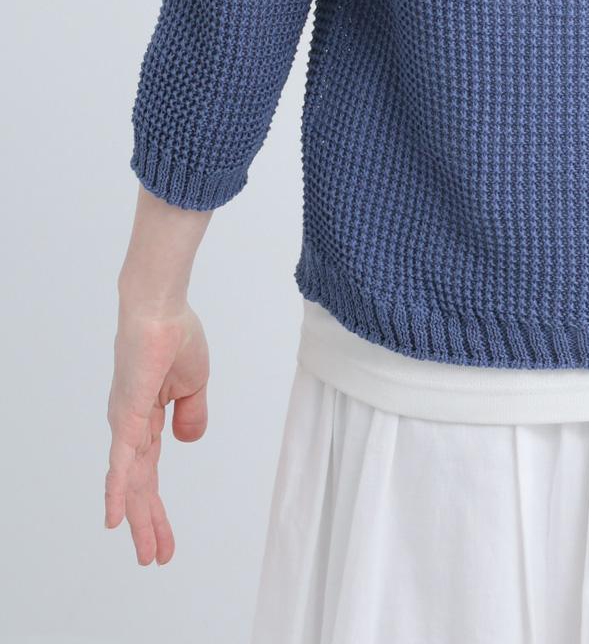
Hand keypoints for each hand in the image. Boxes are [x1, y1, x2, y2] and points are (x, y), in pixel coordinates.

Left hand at [105, 297, 209, 564]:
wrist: (162, 307)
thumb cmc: (177, 334)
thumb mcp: (194, 382)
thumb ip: (192, 413)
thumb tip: (189, 442)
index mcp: (146, 418)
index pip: (150, 473)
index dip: (157, 507)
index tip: (166, 539)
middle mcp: (130, 427)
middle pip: (140, 486)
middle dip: (149, 523)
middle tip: (155, 558)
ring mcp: (126, 423)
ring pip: (133, 482)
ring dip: (140, 518)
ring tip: (146, 552)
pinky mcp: (127, 415)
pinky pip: (123, 460)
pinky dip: (118, 491)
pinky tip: (115, 518)